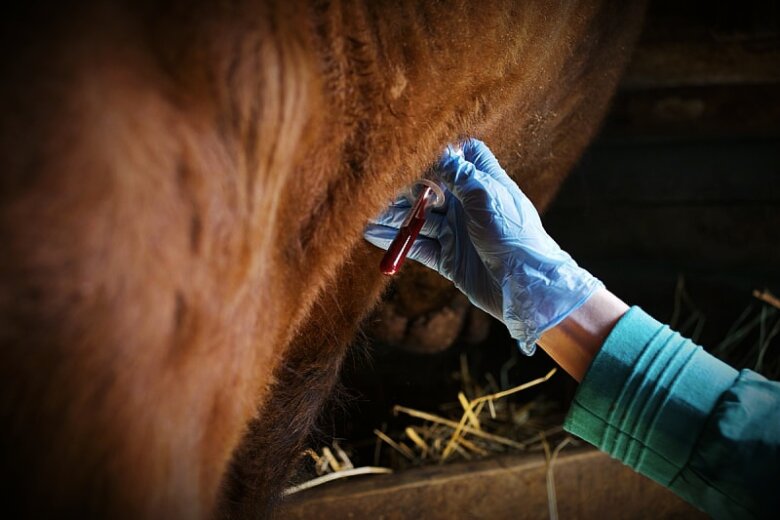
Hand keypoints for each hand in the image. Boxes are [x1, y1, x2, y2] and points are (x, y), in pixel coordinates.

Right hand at [364, 139, 601, 352]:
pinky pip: (418, 247)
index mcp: (483, 182)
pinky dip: (397, 242)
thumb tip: (435, 148)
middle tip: (377, 188)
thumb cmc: (512, 232)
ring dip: (394, 217)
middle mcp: (468, 205)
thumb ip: (457, 173)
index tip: (414, 150)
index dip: (442, 150)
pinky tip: (373, 235)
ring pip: (419, 219)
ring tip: (364, 215)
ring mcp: (457, 232)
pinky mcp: (449, 258)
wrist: (525, 284)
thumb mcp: (484, 195)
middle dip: (405, 188)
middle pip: (430, 188)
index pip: (463, 155)